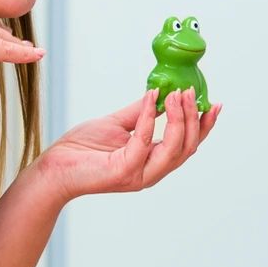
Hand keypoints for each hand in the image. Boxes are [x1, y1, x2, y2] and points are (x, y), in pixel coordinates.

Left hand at [29, 89, 218, 202]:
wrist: (54, 167)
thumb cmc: (82, 149)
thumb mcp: (118, 124)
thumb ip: (140, 112)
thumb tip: (160, 93)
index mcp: (153, 161)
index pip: (188, 145)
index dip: (203, 126)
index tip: (213, 103)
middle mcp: (151, 172)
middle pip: (187, 147)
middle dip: (193, 118)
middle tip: (190, 91)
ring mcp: (139, 175)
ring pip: (174, 149)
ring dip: (178, 119)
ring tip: (176, 94)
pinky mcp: (123, 172)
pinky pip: (143, 141)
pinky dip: (148, 117)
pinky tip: (149, 98)